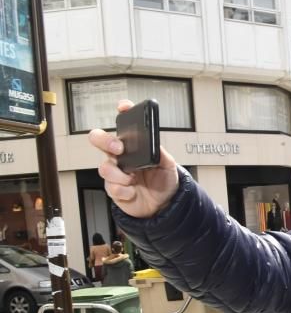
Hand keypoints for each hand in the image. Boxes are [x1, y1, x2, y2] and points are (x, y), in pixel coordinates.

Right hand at [89, 99, 179, 218]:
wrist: (163, 205)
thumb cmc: (163, 182)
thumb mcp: (168, 166)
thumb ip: (162, 154)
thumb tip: (155, 146)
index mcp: (132, 147)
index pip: (124, 125)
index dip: (122, 112)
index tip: (123, 107)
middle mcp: (120, 157)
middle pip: (100, 140)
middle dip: (105, 140)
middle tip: (119, 149)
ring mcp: (115, 173)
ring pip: (104, 167)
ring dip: (120, 174)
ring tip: (133, 179)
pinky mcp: (114, 190)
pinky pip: (112, 188)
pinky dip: (124, 191)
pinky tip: (133, 192)